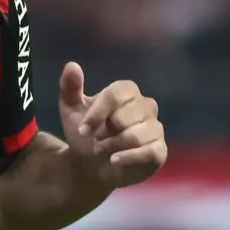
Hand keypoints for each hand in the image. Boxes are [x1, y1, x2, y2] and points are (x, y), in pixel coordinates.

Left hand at [58, 62, 166, 188]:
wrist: (91, 164)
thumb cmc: (85, 132)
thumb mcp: (70, 110)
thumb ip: (70, 87)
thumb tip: (71, 65)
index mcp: (127, 90)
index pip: (116, 94)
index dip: (97, 113)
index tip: (83, 129)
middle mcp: (146, 105)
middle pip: (124, 117)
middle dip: (103, 132)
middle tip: (95, 139)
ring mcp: (155, 128)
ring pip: (135, 136)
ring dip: (111, 146)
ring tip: (101, 149)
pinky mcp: (159, 150)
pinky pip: (149, 152)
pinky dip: (128, 158)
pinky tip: (113, 160)